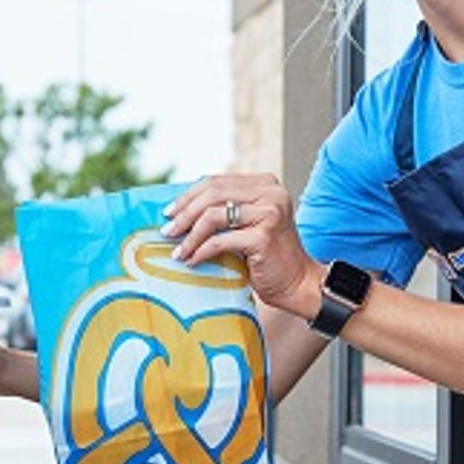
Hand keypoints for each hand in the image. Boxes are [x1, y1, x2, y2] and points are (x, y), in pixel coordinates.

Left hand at [161, 173, 320, 317]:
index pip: (216, 181)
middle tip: (167, 231)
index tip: (169, 212)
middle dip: (184, 214)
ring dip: (189, 235)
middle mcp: (270, 193)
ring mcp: (269, 213)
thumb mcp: (246, 223)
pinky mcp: (264, 236)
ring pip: (213, 216)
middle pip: (212, 194)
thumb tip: (177, 210)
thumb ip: (223, 210)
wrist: (296, 282)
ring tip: (177, 250)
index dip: (188, 196)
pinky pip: (220, 241)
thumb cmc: (265, 255)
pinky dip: (201, 251)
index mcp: (264, 183)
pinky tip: (192, 261)